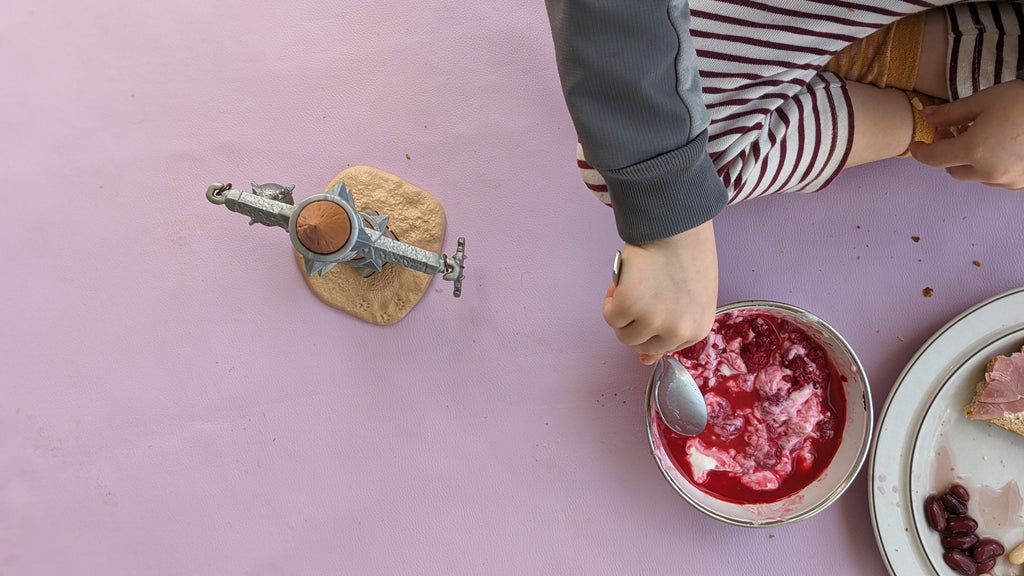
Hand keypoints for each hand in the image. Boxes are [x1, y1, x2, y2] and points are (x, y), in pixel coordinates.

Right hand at [603, 220, 718, 365]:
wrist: (676, 223)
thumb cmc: (687, 253)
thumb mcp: (692, 297)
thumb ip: (674, 327)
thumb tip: (645, 360)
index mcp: (698, 329)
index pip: (664, 347)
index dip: (652, 327)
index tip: (650, 308)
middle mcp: (677, 331)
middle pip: (640, 345)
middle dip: (634, 323)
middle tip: (638, 294)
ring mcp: (653, 321)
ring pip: (623, 333)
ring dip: (621, 313)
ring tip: (629, 287)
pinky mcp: (629, 305)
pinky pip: (610, 316)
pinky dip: (610, 300)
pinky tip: (620, 282)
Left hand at [909, 80, 1023, 189]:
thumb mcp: (984, 100)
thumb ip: (951, 113)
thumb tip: (927, 117)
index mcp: (973, 151)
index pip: (934, 158)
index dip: (920, 152)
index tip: (915, 145)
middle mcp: (988, 172)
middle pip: (953, 170)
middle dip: (947, 153)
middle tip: (951, 132)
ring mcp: (1007, 180)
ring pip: (975, 176)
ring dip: (969, 161)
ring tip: (979, 134)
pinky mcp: (1023, 183)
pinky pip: (996, 179)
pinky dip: (989, 166)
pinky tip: (998, 146)